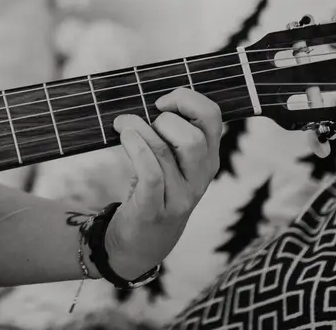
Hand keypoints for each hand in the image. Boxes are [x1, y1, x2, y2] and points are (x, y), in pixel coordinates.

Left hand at [104, 88, 223, 278]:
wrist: (144, 241)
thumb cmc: (155, 188)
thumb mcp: (174, 161)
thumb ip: (171, 131)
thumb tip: (147, 94)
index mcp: (209, 157)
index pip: (214, 117)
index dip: (187, 99)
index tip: (161, 100)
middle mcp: (201, 177)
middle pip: (192, 137)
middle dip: (164, 120)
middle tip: (144, 122)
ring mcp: (180, 196)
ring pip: (165, 151)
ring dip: (138, 130)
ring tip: (122, 124)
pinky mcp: (156, 209)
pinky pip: (150, 174)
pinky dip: (136, 149)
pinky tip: (124, 138)